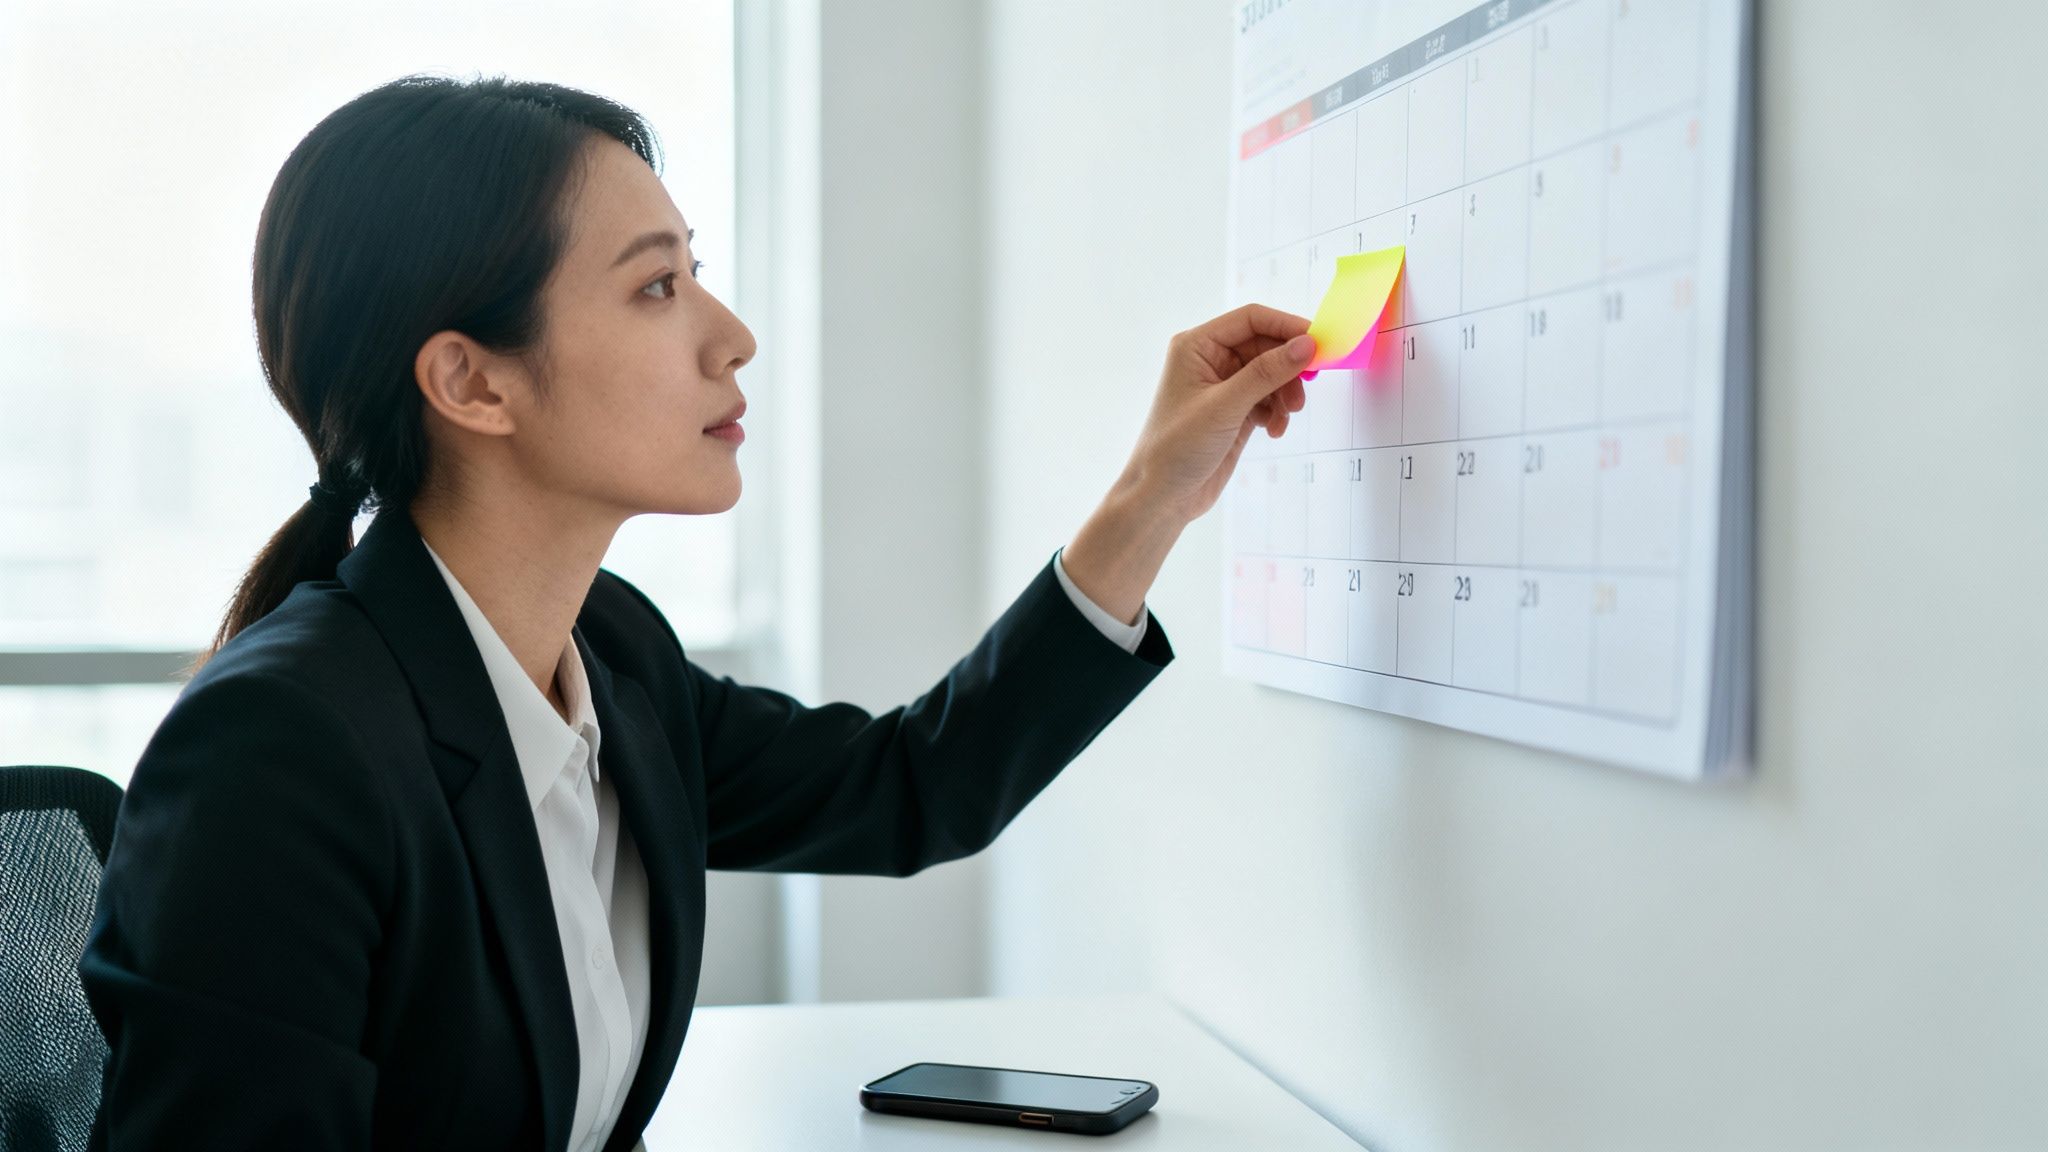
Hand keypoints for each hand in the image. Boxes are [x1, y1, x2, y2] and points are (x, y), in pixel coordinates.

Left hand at [1119, 303, 1314, 525]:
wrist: (1161, 498)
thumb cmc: (1177, 448)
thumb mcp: (1225, 406)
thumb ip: (1267, 373)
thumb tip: (1308, 344)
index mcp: (1196, 346)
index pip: (1251, 319)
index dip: (1287, 327)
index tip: (1320, 344)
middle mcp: (1210, 360)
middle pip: (1265, 346)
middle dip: (1288, 368)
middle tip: (1304, 393)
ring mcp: (1223, 387)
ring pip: (1270, 374)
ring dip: (1285, 393)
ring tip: (1286, 417)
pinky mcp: (1234, 411)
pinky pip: (1267, 398)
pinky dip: (1277, 411)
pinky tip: (1274, 430)